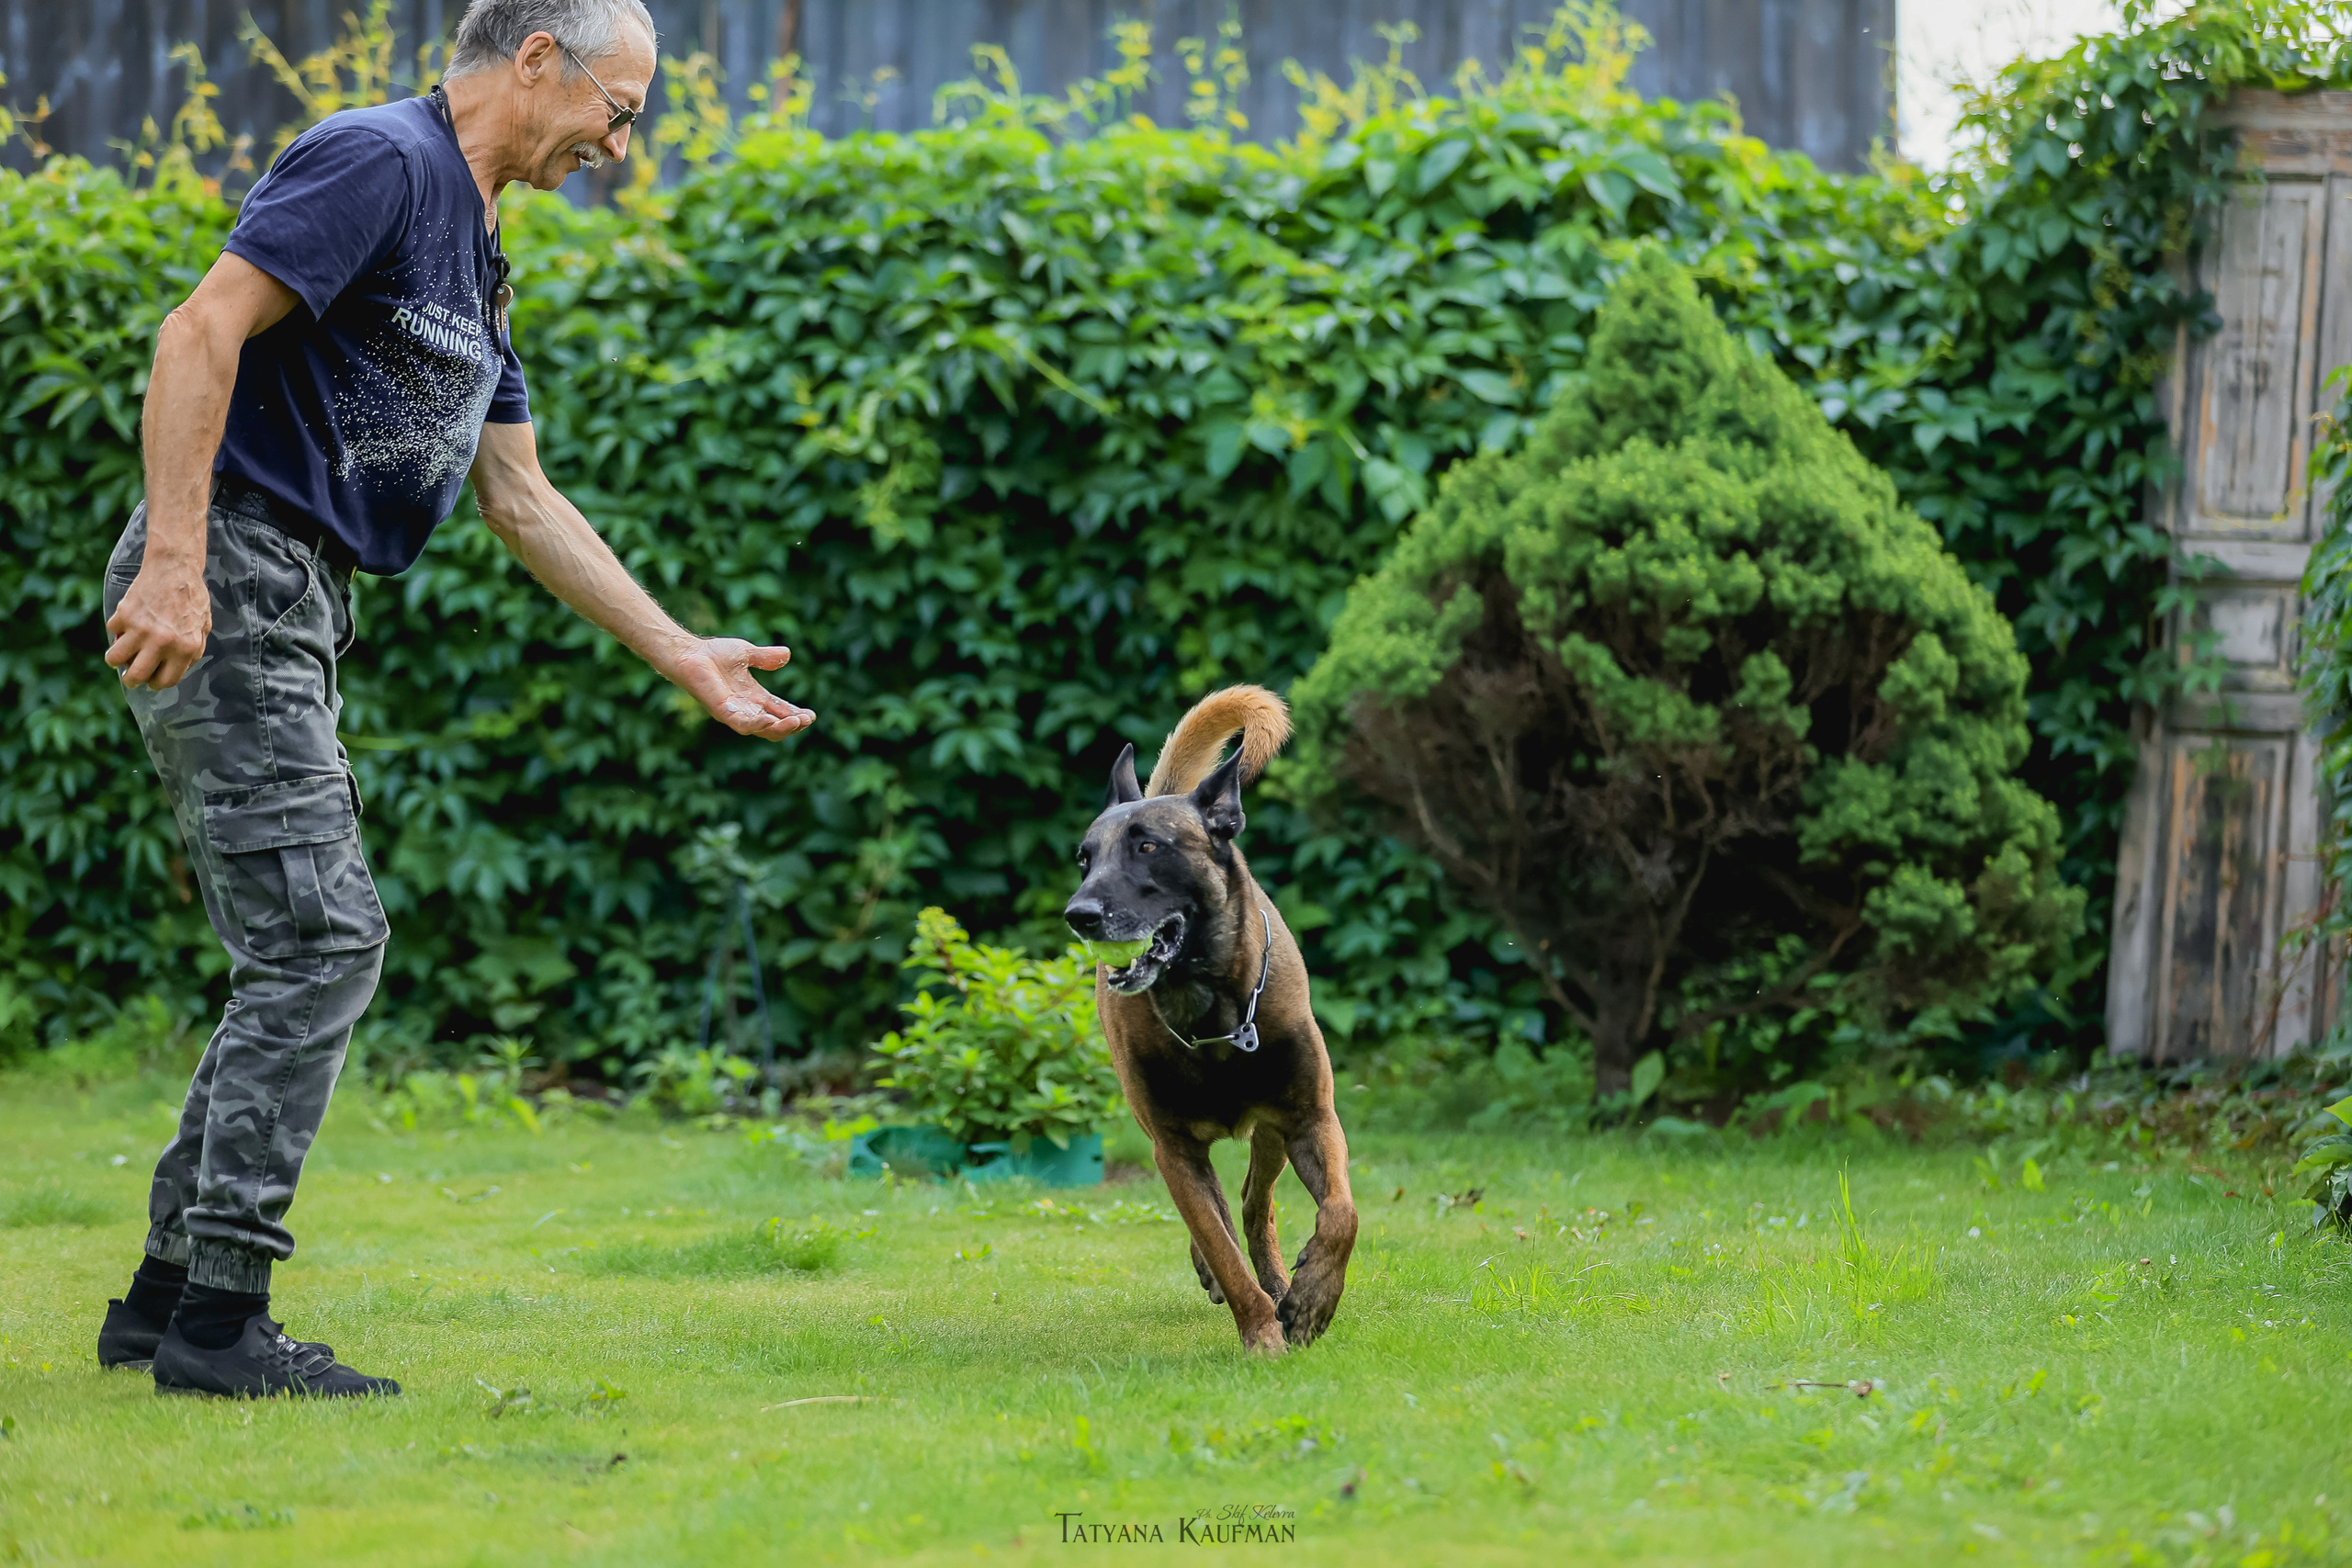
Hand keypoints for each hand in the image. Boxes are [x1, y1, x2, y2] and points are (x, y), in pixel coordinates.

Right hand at [104, 555, 212, 690]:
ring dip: (115, 659)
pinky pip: (112, 632)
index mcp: (185, 648)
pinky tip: (125, 624)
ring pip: (115, 659)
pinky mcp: (124, 615)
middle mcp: (162, 642)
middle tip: (129, 677)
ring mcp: (141, 629)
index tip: (151, 680)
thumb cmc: (192, 598)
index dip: (156, 683)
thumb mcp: (203, 627)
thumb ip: (192, 650)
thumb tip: (176, 670)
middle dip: (131, 680)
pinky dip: (116, 630)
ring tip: (119, 656)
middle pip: (137, 676)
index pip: (166, 681)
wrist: (175, 568)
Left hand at [667, 638, 814, 739]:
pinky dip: (756, 724)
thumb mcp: (747, 653)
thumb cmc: (713, 654)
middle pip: (773, 726)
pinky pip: (741, 723)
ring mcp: (733, 712)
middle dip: (791, 725)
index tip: (810, 716)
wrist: (689, 653)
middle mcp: (745, 709)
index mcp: (754, 697)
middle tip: (805, 720)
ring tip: (796, 722)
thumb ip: (766, 657)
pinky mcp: (721, 711)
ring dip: (780, 728)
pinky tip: (769, 721)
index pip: (779, 712)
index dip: (795, 715)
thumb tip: (787, 654)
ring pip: (761, 730)